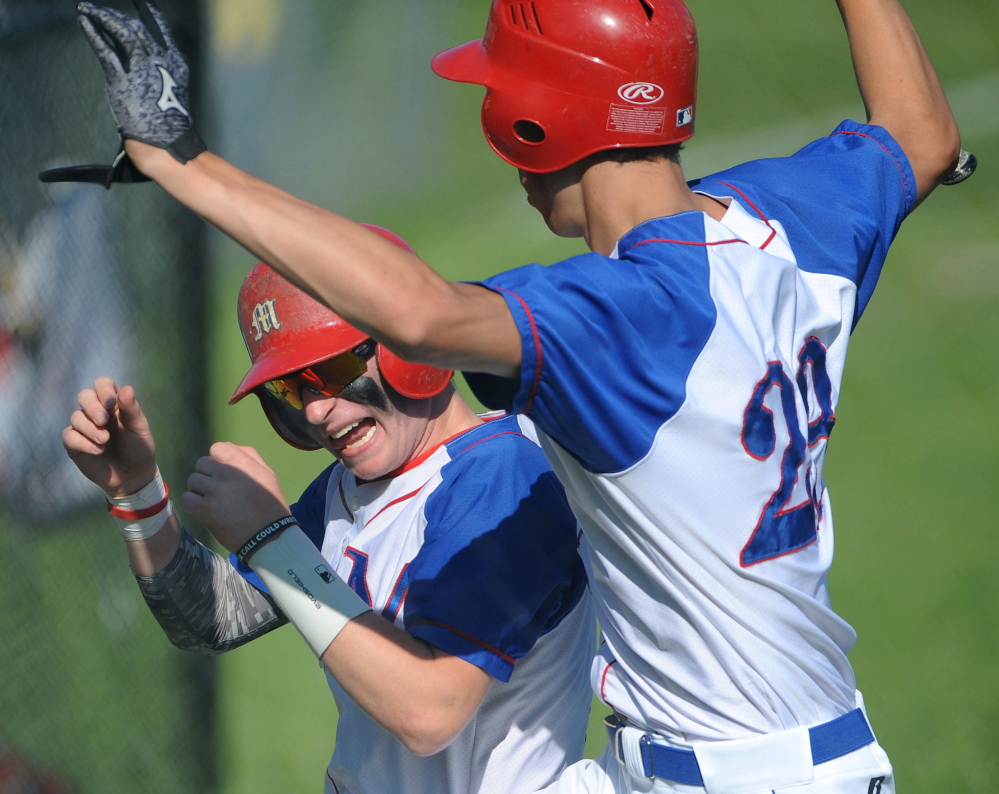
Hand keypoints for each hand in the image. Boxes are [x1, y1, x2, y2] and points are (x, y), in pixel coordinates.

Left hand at [39, 1, 205, 188]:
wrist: (167, 144)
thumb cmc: (169, 127)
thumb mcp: (171, 93)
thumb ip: (159, 76)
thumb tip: (145, 72)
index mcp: (175, 63)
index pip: (159, 29)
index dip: (148, 11)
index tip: (141, 1)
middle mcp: (160, 61)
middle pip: (135, 28)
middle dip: (115, 16)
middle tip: (101, 12)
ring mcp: (142, 69)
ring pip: (121, 32)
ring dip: (103, 17)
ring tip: (88, 10)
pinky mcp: (123, 80)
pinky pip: (105, 50)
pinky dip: (93, 33)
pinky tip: (84, 21)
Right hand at [63, 377, 158, 496]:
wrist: (132, 476)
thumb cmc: (138, 448)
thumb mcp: (139, 428)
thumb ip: (131, 409)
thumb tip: (126, 388)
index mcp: (114, 403)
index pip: (102, 384)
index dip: (103, 389)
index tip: (111, 402)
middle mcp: (96, 412)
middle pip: (84, 396)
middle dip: (92, 407)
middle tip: (103, 420)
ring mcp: (83, 427)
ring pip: (76, 416)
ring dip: (90, 428)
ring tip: (104, 440)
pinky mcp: (74, 443)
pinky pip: (69, 436)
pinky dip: (82, 442)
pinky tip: (97, 450)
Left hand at [181, 442, 291, 553]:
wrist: (269, 536)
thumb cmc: (271, 504)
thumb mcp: (267, 474)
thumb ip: (249, 455)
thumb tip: (226, 445)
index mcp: (243, 462)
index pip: (216, 448)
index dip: (219, 460)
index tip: (225, 474)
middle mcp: (228, 473)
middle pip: (201, 464)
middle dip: (208, 475)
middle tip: (218, 489)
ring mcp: (215, 491)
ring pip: (193, 481)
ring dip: (200, 490)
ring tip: (212, 501)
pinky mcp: (205, 510)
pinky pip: (186, 499)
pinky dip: (193, 504)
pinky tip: (204, 510)